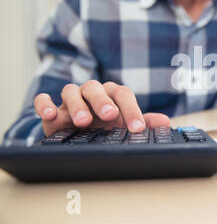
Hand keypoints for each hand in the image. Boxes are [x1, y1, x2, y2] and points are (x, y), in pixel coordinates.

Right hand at [34, 80, 169, 136]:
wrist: (80, 135)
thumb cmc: (106, 127)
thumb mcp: (124, 125)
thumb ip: (144, 122)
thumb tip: (166, 123)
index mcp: (112, 94)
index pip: (123, 95)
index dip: (131, 110)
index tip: (137, 129)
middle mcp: (91, 93)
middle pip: (96, 88)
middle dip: (103, 101)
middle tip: (110, 116)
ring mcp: (71, 99)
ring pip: (71, 91)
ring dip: (77, 105)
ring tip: (83, 122)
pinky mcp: (52, 108)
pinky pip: (44, 100)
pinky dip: (45, 105)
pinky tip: (51, 115)